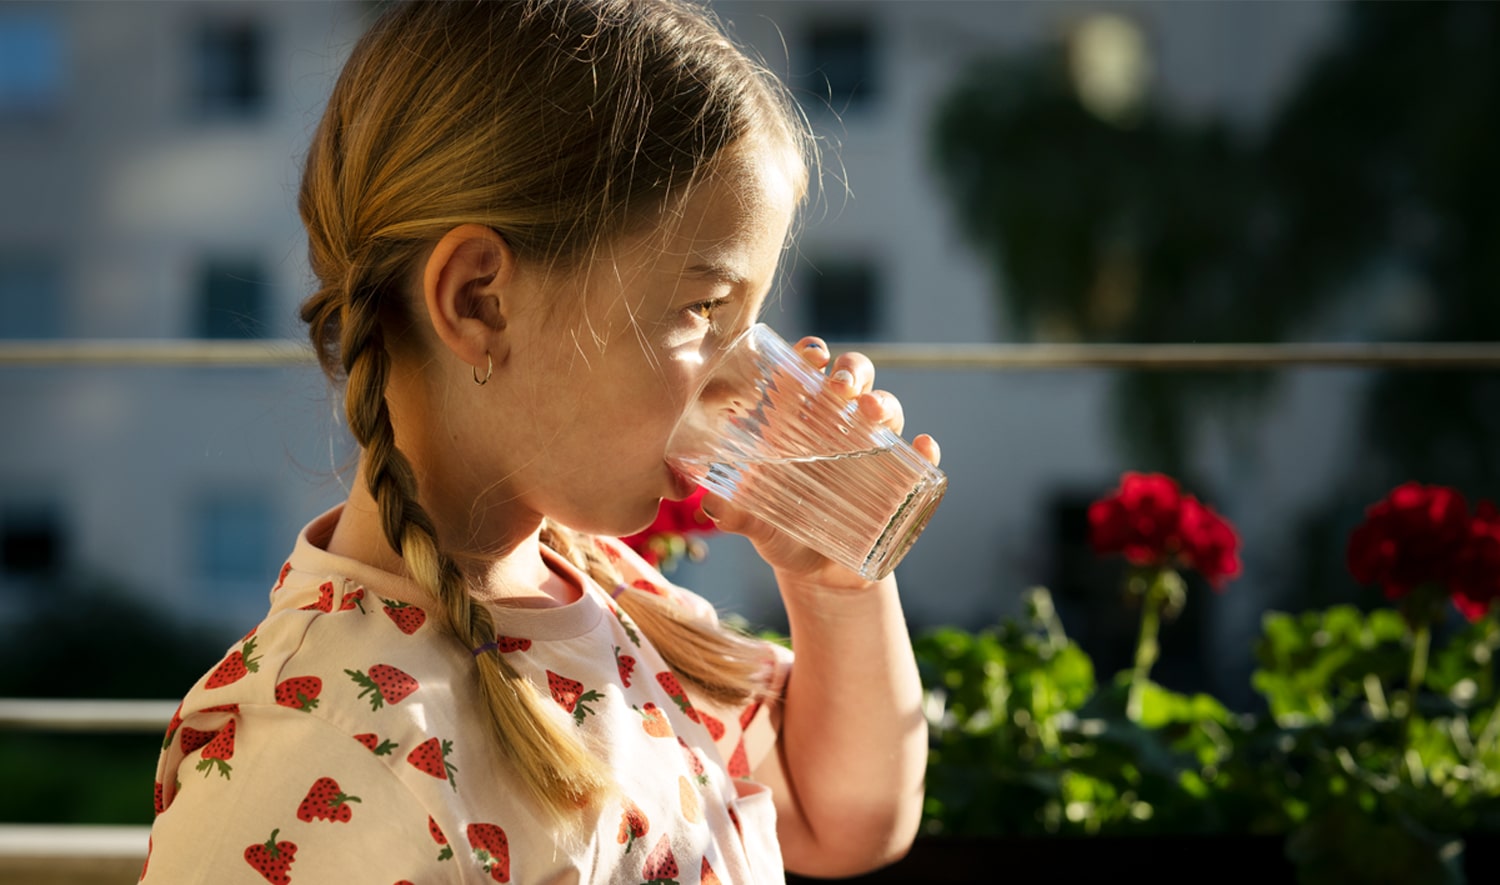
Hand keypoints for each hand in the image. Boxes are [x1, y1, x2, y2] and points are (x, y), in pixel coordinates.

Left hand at [701, 336, 941, 589]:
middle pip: (853, 380)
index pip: (807, 374)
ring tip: (873, 415)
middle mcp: (838, 429)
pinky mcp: (898, 481)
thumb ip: (738, 516)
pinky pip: (918, 457)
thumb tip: (714, 506)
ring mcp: (872, 452)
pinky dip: (925, 450)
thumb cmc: (782, 535)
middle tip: (842, 388)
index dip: (811, 354)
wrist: (818, 576)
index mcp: (799, 425)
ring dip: (884, 403)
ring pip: (887, 410)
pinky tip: (924, 448)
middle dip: (852, 372)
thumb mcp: (759, 526)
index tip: (812, 356)